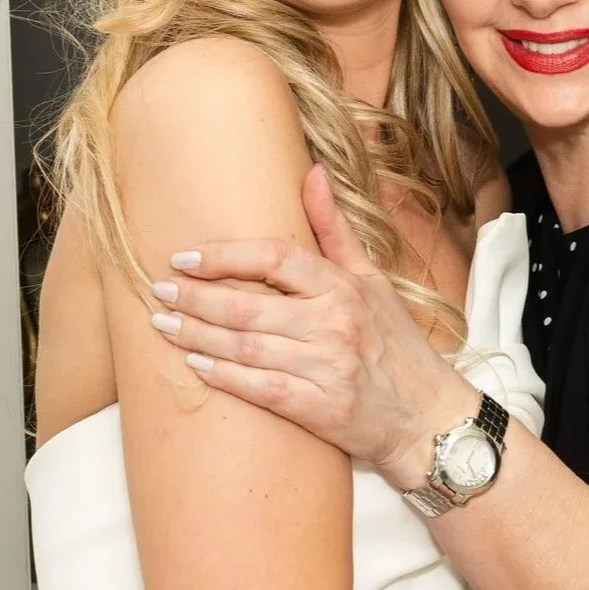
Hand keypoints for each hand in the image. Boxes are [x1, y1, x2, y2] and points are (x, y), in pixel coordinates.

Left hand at [150, 164, 475, 481]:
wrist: (429, 417)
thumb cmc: (397, 345)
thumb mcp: (374, 280)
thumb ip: (336, 230)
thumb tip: (313, 172)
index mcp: (344, 287)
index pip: (274, 258)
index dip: (224, 256)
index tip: (184, 257)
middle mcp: (335, 324)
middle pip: (248, 305)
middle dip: (195, 298)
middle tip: (159, 291)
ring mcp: (328, 368)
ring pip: (246, 347)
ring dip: (198, 336)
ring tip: (163, 326)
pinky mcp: (322, 409)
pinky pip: (262, 390)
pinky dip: (225, 378)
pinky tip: (196, 367)